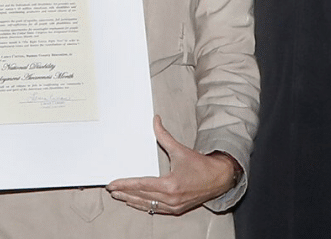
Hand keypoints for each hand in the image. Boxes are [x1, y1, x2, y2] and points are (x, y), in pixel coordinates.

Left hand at [106, 115, 238, 215]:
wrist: (219, 178)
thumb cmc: (200, 165)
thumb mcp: (180, 149)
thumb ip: (164, 135)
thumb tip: (155, 120)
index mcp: (170, 184)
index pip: (141, 185)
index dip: (125, 184)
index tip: (112, 183)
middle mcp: (171, 198)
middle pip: (141, 196)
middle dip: (124, 193)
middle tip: (111, 190)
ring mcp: (174, 206)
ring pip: (147, 205)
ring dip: (131, 201)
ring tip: (119, 196)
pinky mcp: (177, 209)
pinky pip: (156, 209)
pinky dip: (144, 206)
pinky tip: (135, 203)